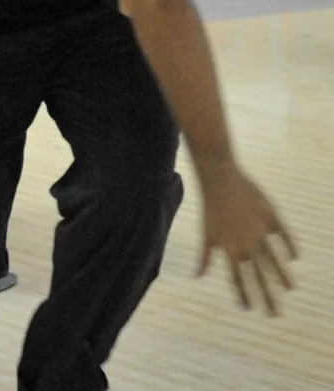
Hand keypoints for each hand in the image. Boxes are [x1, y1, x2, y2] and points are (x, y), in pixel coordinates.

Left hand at [197, 161, 296, 315]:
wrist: (219, 177)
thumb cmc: (210, 206)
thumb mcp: (206, 233)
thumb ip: (204, 257)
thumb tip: (197, 276)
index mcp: (229, 249)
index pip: (238, 280)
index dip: (243, 296)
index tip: (249, 309)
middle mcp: (246, 243)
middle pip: (259, 276)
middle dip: (267, 297)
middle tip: (274, 315)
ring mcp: (260, 230)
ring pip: (274, 260)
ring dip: (282, 277)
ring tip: (289, 289)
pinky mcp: (271, 216)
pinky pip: (284, 236)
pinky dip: (291, 247)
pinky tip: (294, 257)